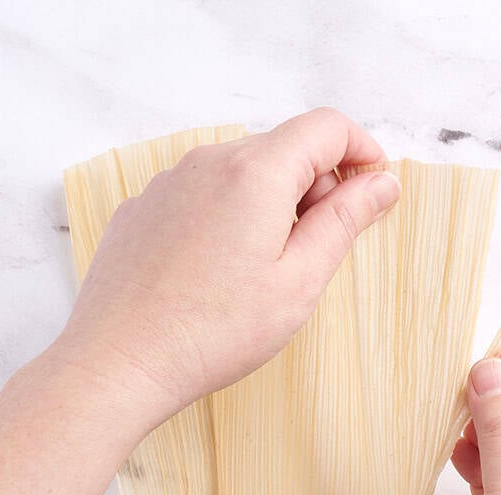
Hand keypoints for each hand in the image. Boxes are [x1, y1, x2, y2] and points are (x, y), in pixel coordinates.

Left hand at [54, 107, 400, 426]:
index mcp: (256, 173)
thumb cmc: (214, 331)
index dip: (362, 152)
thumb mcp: (300, 281)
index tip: (374, 192)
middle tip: (320, 253)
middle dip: (319, 186)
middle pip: (285, 147)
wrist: (120, 361)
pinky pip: (206, 194)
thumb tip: (380, 183)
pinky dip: (231, 217)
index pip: (327, 127)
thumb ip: (344, 221)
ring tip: (267, 272)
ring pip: (244, 172)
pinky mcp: (146, 208)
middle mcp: (209, 161)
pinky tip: (223, 274)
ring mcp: (171, 182)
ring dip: (274, 204)